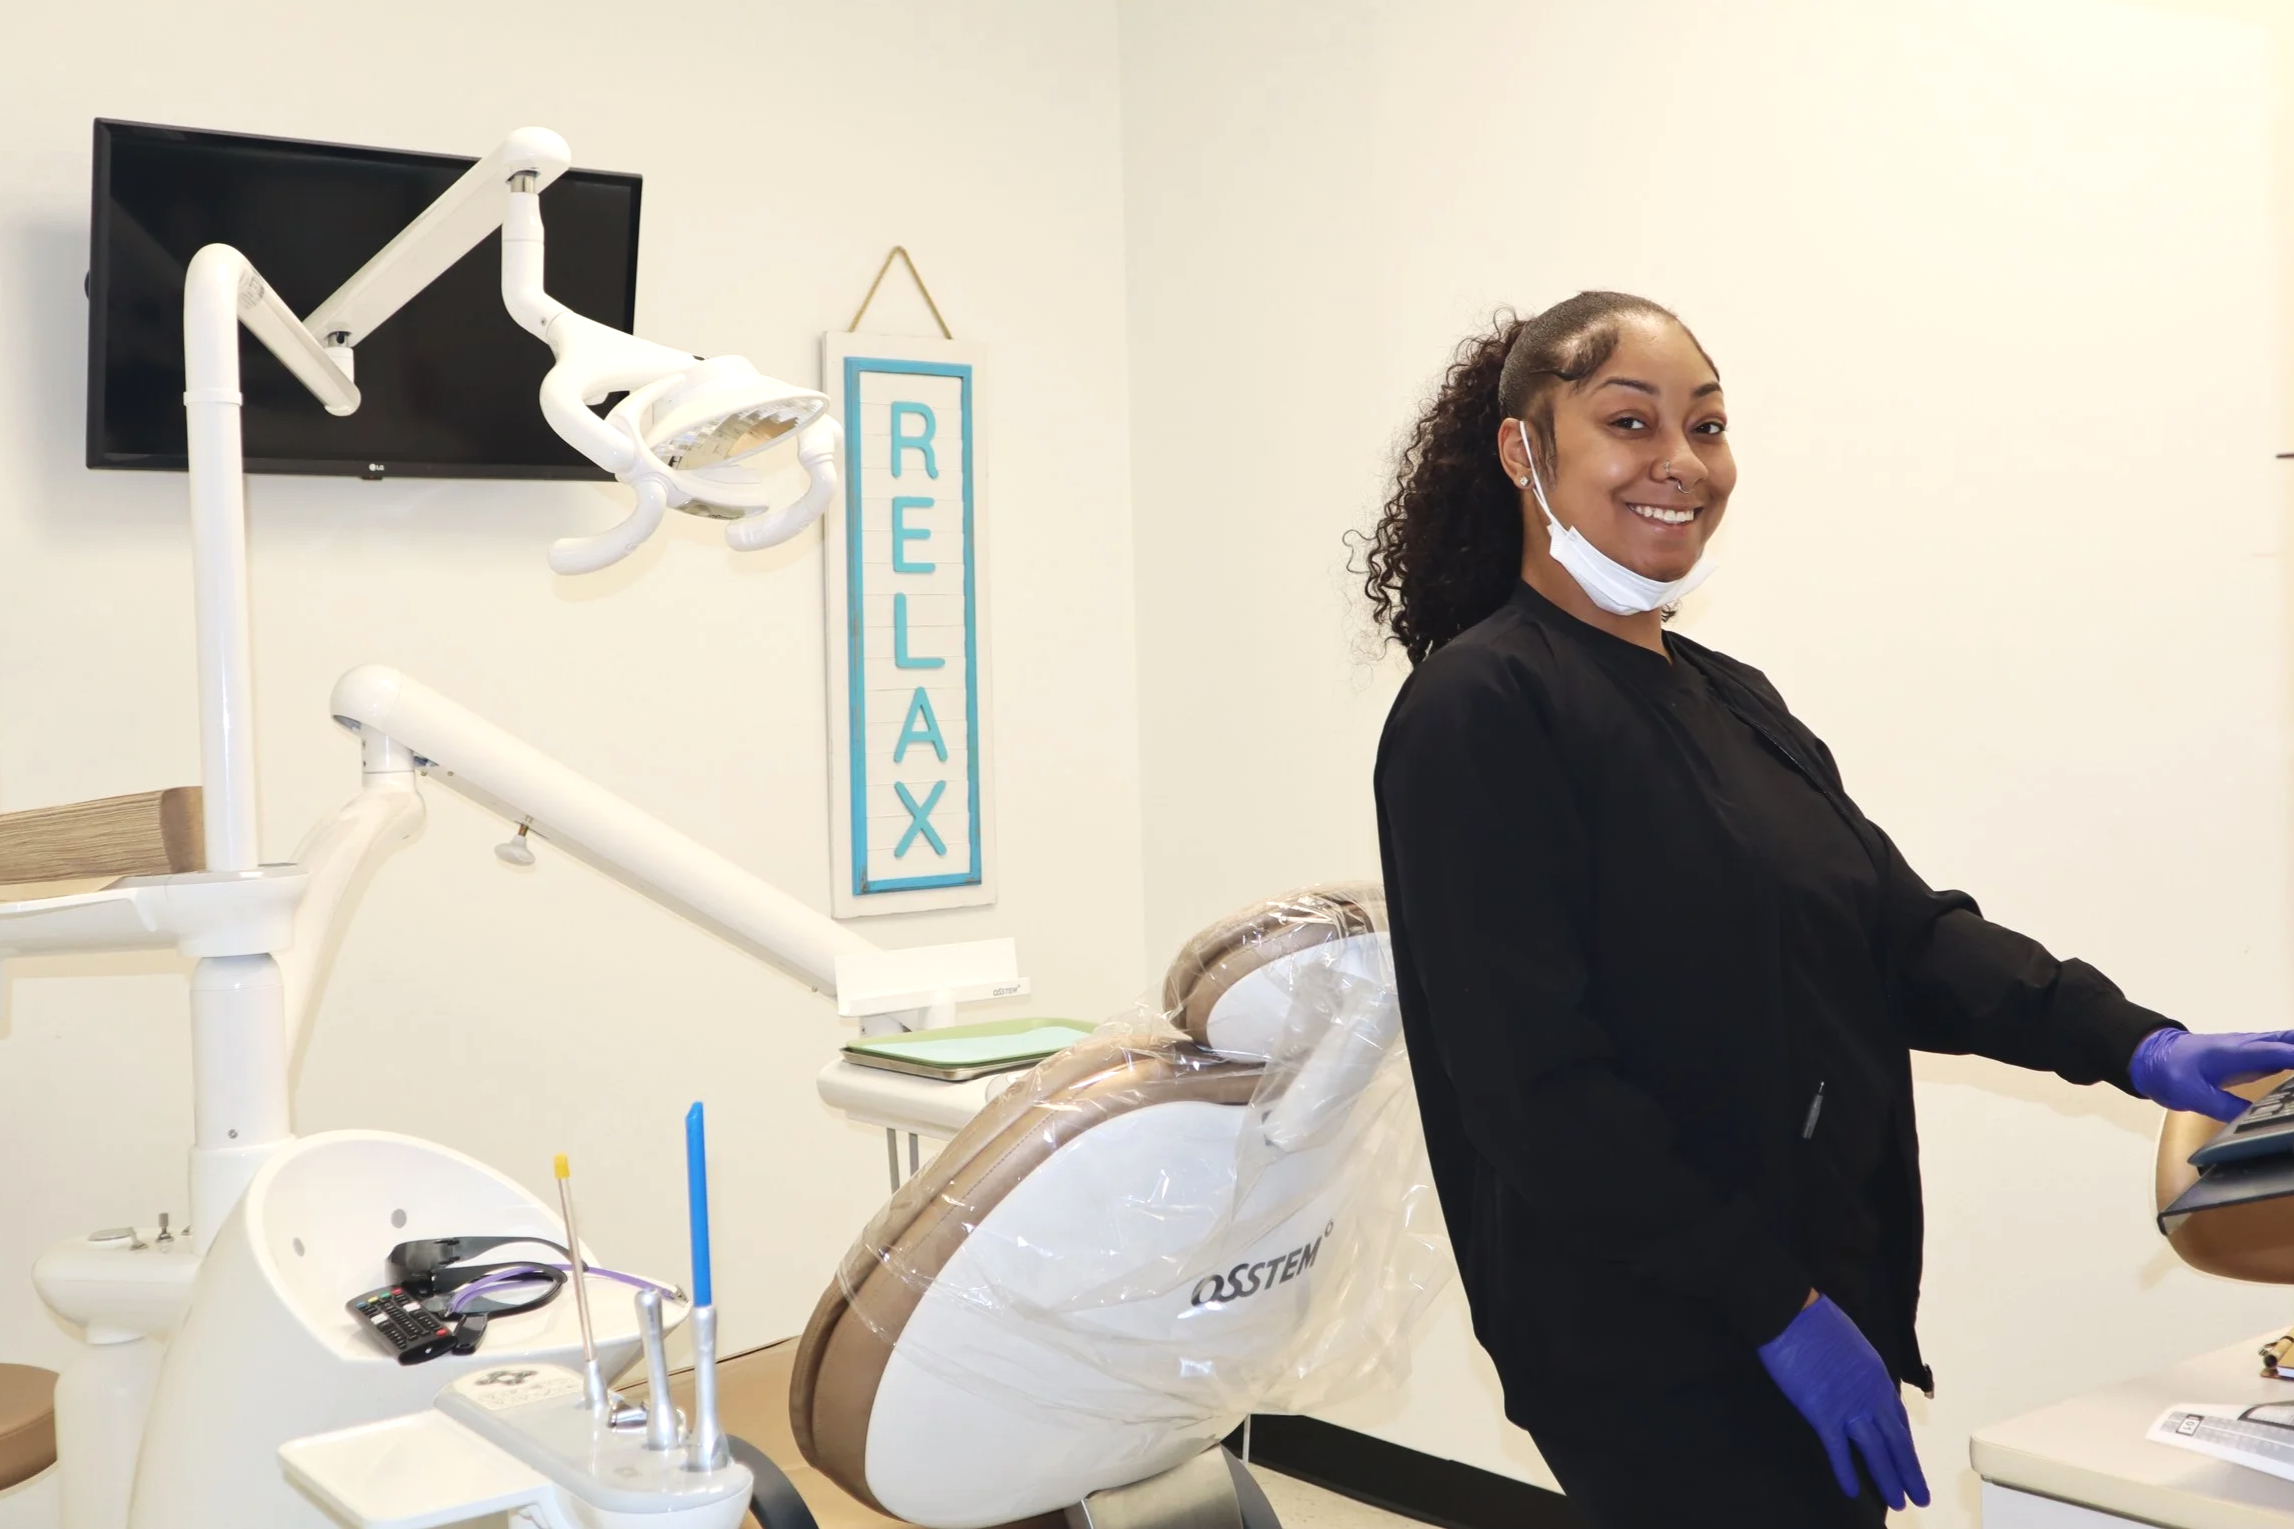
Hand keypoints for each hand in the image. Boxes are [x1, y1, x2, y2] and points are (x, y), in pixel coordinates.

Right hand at [1755, 1294, 1929, 1508]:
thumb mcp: (1850, 1341)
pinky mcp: (1822, 1412)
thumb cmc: (1816, 1319)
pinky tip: (1851, 1490)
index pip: (1897, 1418)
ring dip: (1888, 1478)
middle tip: (1920, 1496)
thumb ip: (1856, 1367)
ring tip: (1899, 1503)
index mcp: (1877, 1376)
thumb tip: (1852, 1377)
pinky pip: (1837, 1449)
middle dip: (1909, 1471)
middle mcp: (1870, 1395)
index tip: (1909, 1462)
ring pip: (1876, 1451)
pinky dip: (1846, 1472)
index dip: (1904, 1445)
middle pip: (1896, 1441)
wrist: (1793, 1311)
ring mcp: (1849, 1405)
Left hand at [2129, 1028, 2293, 1120]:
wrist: (2154, 1055)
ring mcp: (2253, 1047)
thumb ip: (2224, 1106)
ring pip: (2290, 1043)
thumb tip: (2252, 1121)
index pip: (2275, 1051)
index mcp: (2234, 1051)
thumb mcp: (2193, 1094)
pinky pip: (2286, 1051)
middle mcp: (2249, 1044)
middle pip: (2290, 1041)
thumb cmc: (2171, 1071)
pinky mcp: (2255, 1054)